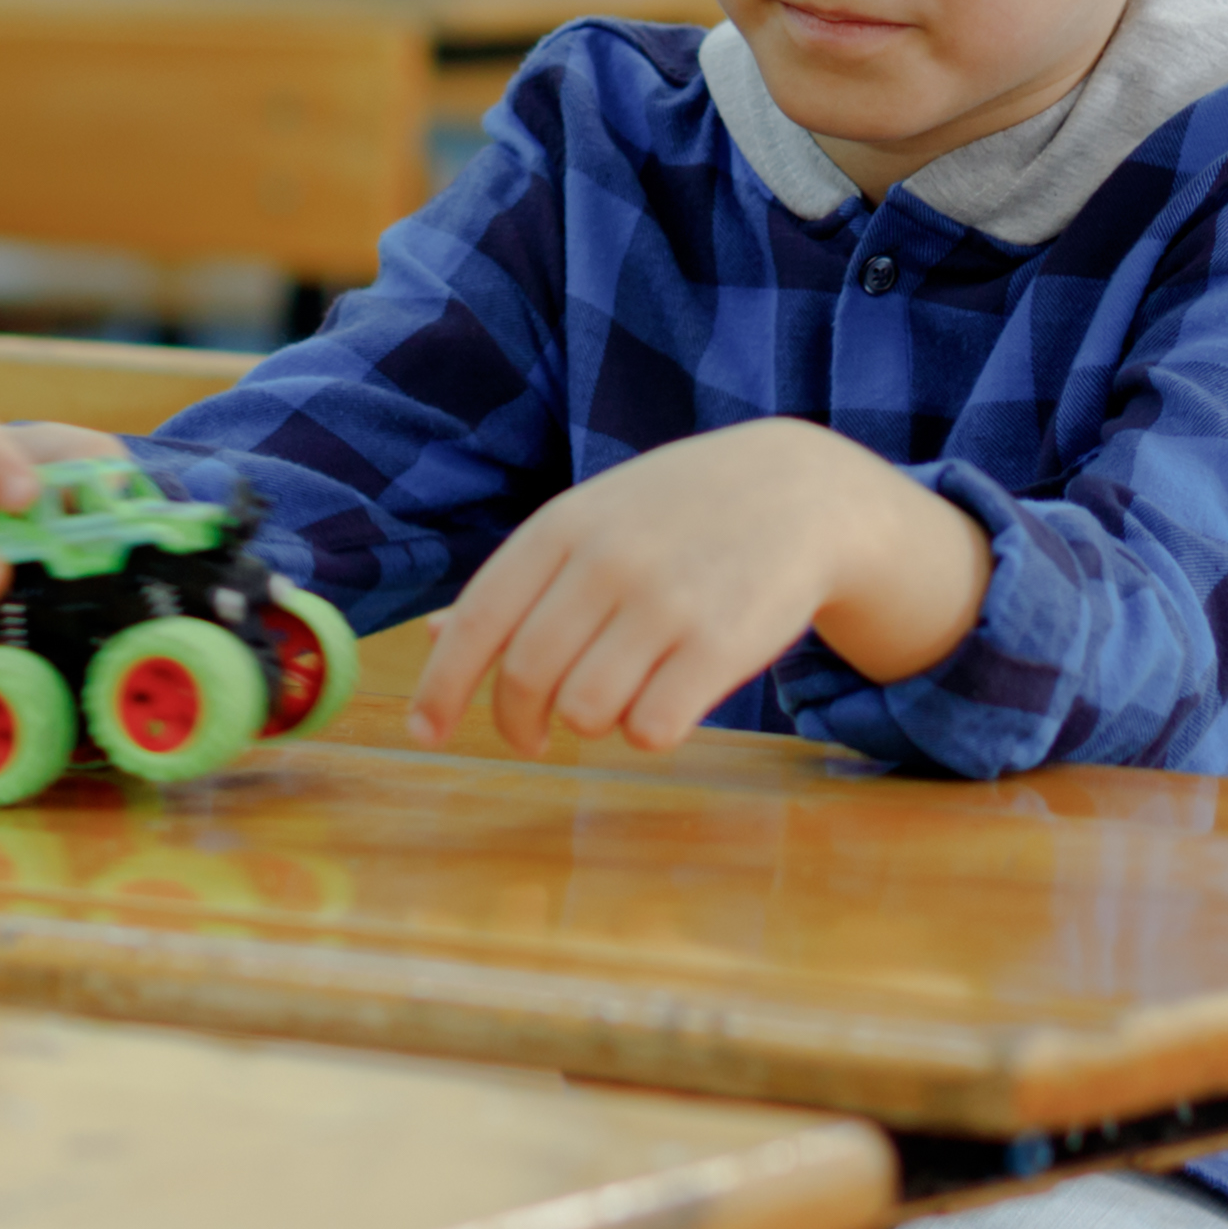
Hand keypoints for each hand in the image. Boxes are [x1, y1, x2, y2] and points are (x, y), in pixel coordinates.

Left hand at [410, 420, 987, 758]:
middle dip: (517, 724)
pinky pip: (651, 727)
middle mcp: (609, 562)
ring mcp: (667, 602)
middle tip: (532, 736)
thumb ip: (520, 581)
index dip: (441, 688)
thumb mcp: (594, 522)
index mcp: (564, 527)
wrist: (801, 492)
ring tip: (612, 702)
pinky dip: (646, 732)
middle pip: (527, 676)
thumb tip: (435, 637)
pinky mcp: (721, 645)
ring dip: (588, 725)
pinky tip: (663, 704)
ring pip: (586, 710)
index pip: (480, 619)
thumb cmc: (679, 514)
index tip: (426, 736)